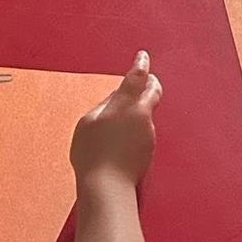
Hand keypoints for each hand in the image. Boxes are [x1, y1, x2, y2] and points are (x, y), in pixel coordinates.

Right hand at [72, 51, 162, 185]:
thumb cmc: (92, 154)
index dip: (140, 64)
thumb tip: (116, 98)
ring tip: (118, 121)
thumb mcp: (88, 122)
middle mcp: (142, 116)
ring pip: (146, 113)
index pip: (136, 76)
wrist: (107, 186)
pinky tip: (121, 140)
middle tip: (146, 78)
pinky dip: (135, 129)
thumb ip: (104, 105)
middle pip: (153, 90)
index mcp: (126, 104)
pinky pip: (142, 132)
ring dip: (138, 110)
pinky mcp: (149, 150)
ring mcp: (148, 133)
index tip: (143, 55)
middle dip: (150, 82)